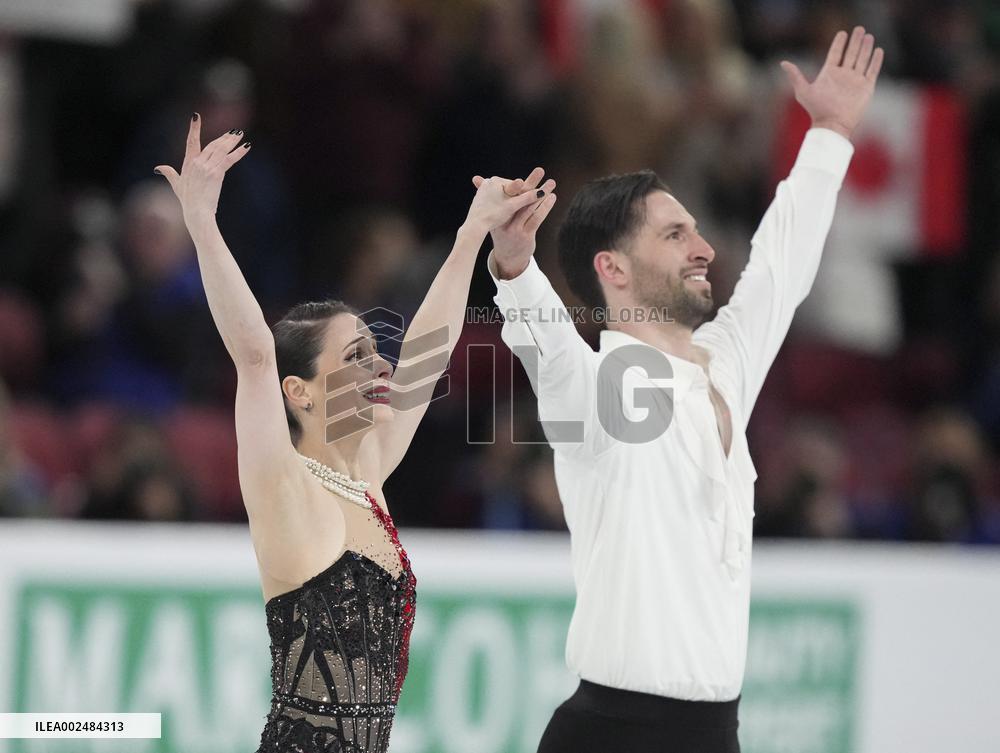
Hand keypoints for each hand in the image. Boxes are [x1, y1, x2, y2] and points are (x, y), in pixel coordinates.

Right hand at [153, 114, 250, 224]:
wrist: (196, 211)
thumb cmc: (187, 200)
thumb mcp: (176, 185)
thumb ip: (169, 173)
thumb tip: (158, 167)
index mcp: (188, 163)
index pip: (191, 141)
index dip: (194, 128)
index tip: (196, 116)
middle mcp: (197, 162)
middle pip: (212, 145)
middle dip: (224, 137)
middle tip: (234, 132)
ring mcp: (207, 167)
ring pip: (221, 149)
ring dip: (232, 141)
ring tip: (240, 134)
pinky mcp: (216, 173)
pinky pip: (229, 159)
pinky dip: (239, 152)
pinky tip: (247, 146)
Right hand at [472, 167, 557, 278]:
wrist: (507, 258)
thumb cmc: (501, 231)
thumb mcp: (493, 216)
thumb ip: (487, 195)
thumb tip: (477, 178)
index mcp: (496, 214)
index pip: (506, 196)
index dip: (513, 186)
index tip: (520, 178)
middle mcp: (505, 221)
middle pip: (520, 198)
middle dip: (531, 183)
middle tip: (540, 170)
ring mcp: (516, 229)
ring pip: (530, 207)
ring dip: (543, 193)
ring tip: (551, 182)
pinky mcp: (526, 235)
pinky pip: (536, 218)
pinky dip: (545, 207)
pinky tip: (552, 197)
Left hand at [780, 26, 883, 140]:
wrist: (832, 124)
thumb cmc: (816, 109)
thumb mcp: (803, 91)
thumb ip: (795, 76)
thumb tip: (783, 62)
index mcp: (829, 73)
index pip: (835, 53)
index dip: (839, 43)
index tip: (842, 33)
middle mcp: (843, 75)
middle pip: (851, 53)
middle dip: (855, 41)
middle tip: (859, 28)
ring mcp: (855, 80)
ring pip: (862, 59)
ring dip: (866, 48)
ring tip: (868, 36)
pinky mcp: (866, 87)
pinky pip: (872, 71)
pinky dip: (876, 61)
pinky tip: (878, 50)